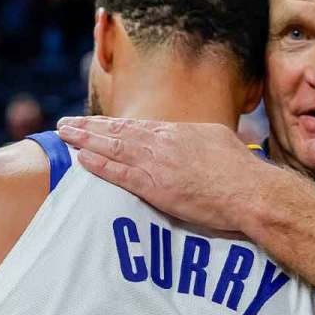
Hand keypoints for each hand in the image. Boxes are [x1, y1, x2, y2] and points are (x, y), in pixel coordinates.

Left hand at [56, 117, 265, 233]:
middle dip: (88, 127)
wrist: (249, 191)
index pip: (135, 126)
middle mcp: (162, 143)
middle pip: (117, 132)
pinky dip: (99, 166)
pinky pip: (120, 174)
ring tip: (65, 135)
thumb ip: (195, 139)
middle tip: (65, 123)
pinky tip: (82, 160)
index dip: (110, 124)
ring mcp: (157, 164)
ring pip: (113, 148)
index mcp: (177, 132)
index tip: (92, 123)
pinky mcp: (156, 187)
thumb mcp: (217, 140)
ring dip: (85, 141)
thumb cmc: (240, 170)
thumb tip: (190, 138)